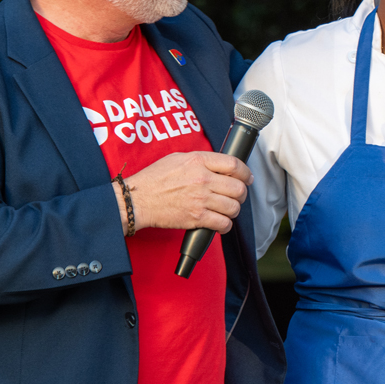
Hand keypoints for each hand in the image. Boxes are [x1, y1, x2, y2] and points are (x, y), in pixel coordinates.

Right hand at [115, 151, 251, 234]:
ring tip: (227, 209)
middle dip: (241, 193)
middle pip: (238, 188)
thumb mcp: (177, 158)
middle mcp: (203, 179)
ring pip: (233, 207)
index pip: (234, 164)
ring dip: (233, 210)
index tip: (247, 178)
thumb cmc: (154, 179)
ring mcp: (201, 200)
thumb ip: (201, 160)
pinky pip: (223, 224)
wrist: (137, 199)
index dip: (246, 173)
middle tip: (236, 196)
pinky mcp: (197, 218)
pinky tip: (219, 222)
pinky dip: (225, 225)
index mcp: (198, 161)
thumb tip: (219, 166)